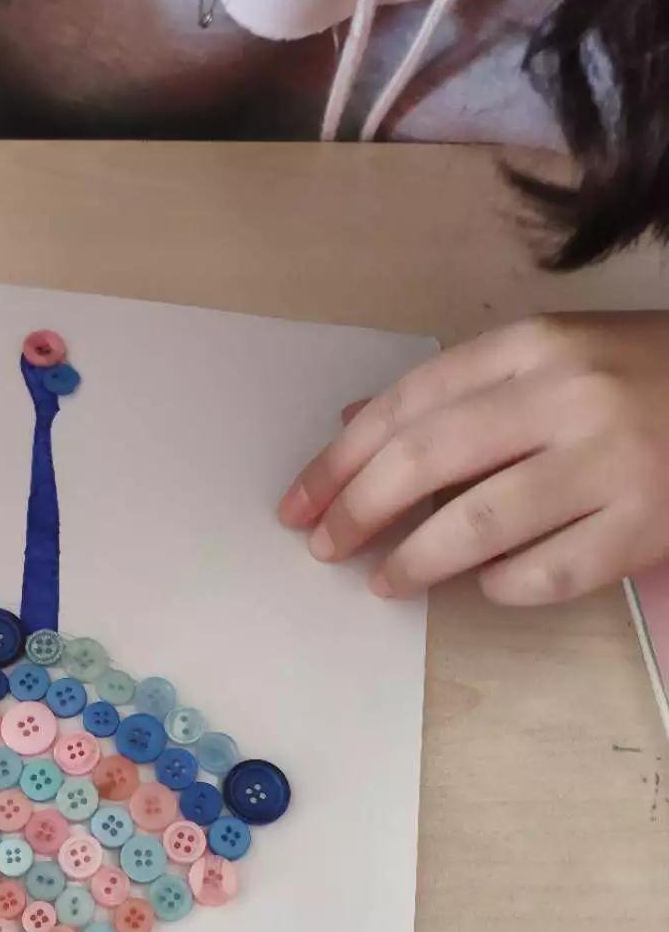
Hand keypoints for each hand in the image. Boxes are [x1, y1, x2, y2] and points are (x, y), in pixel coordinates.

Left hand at [279, 313, 668, 604]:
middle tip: (325, 547)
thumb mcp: (548, 358)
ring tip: (384, 580)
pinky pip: (544, 574)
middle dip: (357, 510)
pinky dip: (500, 586)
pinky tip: (482, 584)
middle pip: (427, 460)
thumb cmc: (639, 380)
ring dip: (415, 560)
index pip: (408, 403)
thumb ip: (455, 389)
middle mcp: (568, 396)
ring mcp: (611, 464)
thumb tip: (351, 425)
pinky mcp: (643, 528)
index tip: (298, 503)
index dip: (339, 460)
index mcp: (534, 346)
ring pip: (479, 524)